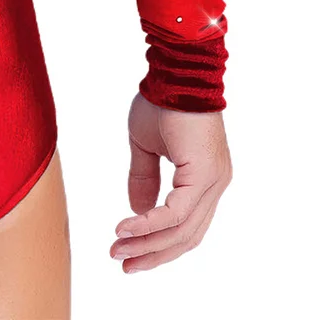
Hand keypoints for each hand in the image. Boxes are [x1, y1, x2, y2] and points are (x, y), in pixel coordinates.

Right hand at [109, 92, 230, 271]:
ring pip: (183, 230)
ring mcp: (213, 181)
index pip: (186, 226)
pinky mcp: (204, 174)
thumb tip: (139, 211)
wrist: (175, 70)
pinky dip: (150, 223)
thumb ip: (144, 178)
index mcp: (205, 178)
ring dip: (148, 244)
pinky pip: (177, 212)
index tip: (128, 251)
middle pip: (186, 237)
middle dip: (152, 254)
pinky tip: (127, 227)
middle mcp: (215, 185)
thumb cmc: (163, 99)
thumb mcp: (146, 144)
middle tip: (122, 263)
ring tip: (119, 250)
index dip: (157, 243)